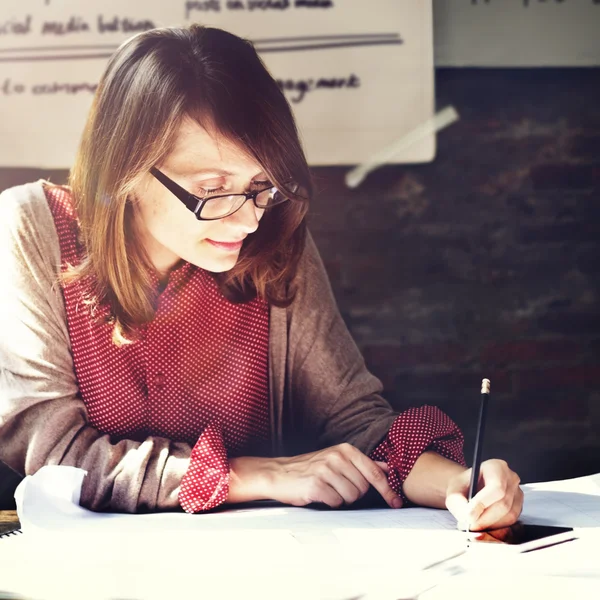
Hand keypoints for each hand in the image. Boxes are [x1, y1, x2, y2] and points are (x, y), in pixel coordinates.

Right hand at [266, 443, 401, 508]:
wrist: (279, 474)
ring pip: (351, 497)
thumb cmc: (310, 468)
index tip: (396, 502)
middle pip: (363, 488)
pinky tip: (319, 494)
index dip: (388, 490)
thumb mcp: (337, 459)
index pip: (374, 472)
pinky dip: (330, 503)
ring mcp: (326, 470)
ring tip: (328, 490)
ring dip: (341, 499)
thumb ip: (363, 464)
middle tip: (337, 488)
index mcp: (345, 450)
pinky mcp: (316, 485)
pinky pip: (336, 502)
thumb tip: (387, 467)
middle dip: (354, 493)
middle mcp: (337, 457)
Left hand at [445, 459, 522, 530]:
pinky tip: (484, 526)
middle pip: (504, 503)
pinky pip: (511, 522)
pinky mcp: (519, 507)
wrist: (469, 489)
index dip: (483, 503)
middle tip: (470, 525)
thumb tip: (467, 516)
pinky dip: (497, 528)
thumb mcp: (454, 490)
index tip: (469, 516)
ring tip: (475, 526)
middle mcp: (511, 478)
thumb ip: (458, 501)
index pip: (496, 487)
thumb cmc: (463, 487)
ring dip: (491, 525)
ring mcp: (518, 493)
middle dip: (485, 518)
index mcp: (496, 467)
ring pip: (509, 515)